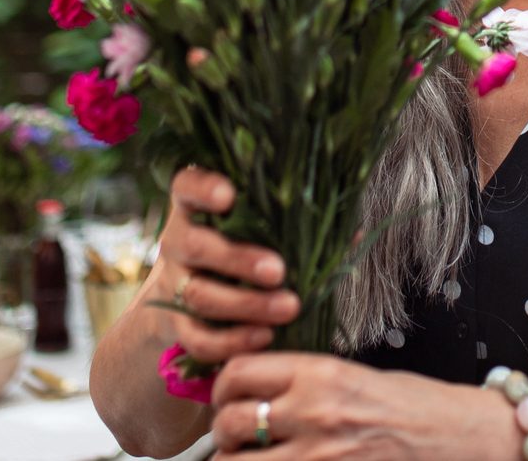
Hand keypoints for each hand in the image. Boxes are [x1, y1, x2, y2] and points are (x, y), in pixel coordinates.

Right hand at [159, 166, 299, 367]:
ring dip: (244, 304)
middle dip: (237, 258)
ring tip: (288, 308)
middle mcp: (177, 241)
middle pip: (194, 245)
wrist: (202, 300)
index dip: (203, 188)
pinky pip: (196, 338)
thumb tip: (355, 232)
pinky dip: (230, 341)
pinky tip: (264, 338)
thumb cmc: (249, 250)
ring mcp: (173, 284)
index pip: (187, 186)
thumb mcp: (267, 230)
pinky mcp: (176, 324)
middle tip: (278, 270)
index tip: (229, 195)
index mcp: (197, 207)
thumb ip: (301, 225)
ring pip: (198, 295)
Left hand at [209, 353, 521, 458]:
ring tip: (251, 459)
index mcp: (319, 373)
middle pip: (231, 422)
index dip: (223, 388)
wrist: (457, 438)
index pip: (239, 373)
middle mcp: (313, 412)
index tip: (228, 396)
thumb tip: (257, 388)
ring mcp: (318, 456)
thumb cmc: (414, 405)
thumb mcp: (355, 376)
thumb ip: (304, 382)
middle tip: (235, 436)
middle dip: (225, 433)